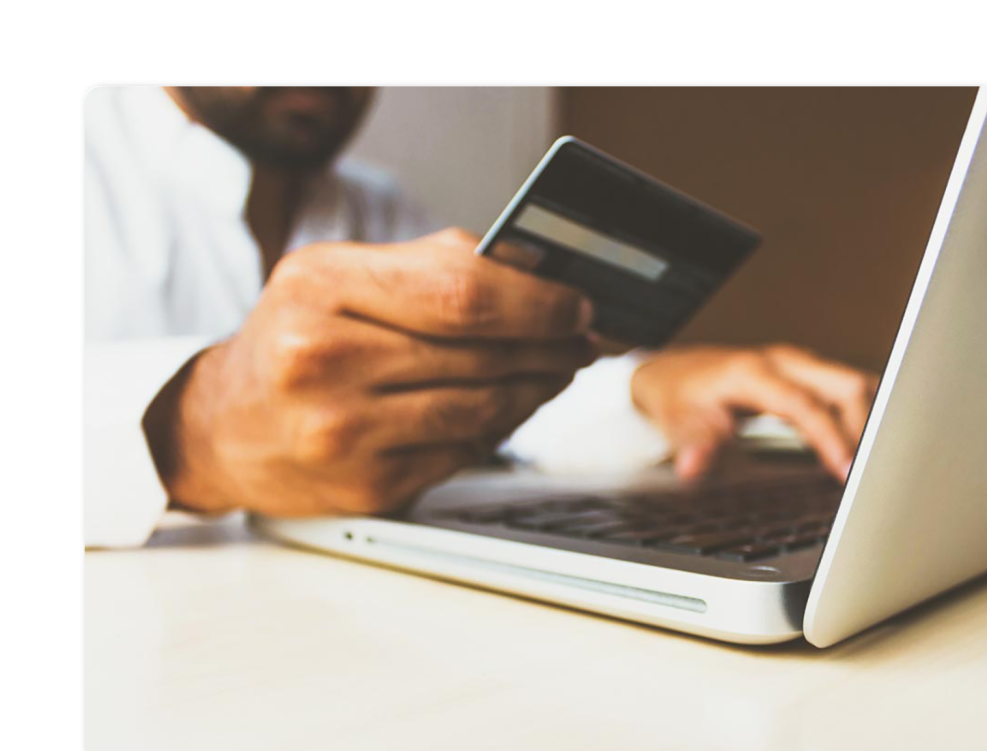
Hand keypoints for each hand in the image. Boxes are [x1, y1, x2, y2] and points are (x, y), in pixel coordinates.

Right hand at [144, 228, 596, 515]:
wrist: (222, 427)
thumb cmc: (290, 340)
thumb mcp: (336, 277)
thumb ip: (429, 267)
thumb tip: (534, 274)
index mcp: (320, 287)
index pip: (462, 292)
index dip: (538, 301)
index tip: (577, 303)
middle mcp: (323, 360)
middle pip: (481, 353)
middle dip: (551, 345)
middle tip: (582, 339)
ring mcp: (342, 432)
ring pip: (483, 410)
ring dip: (536, 389)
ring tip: (556, 370)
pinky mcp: (365, 485)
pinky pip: (463, 452)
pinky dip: (499, 429)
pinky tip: (509, 408)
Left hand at [630, 345, 879, 480]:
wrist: (673, 373)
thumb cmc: (679, 397)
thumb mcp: (678, 422)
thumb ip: (693, 444)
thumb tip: (693, 467)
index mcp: (753, 372)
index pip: (804, 404)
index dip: (830, 437)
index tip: (846, 471)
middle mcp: (782, 361)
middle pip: (846, 385)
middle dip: (867, 427)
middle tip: (873, 473)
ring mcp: (798, 364)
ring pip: (855, 384)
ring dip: (871, 420)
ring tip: (878, 463)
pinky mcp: (806, 373)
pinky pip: (848, 390)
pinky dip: (864, 415)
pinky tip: (866, 446)